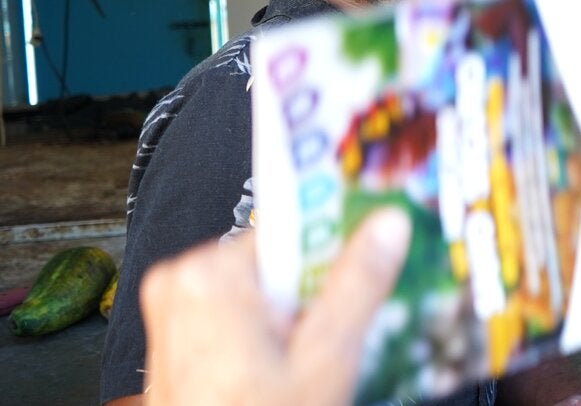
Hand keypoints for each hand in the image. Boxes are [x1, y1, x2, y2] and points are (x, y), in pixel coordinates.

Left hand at [140, 208, 410, 404]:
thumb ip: (358, 285)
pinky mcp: (177, 333)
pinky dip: (270, 335)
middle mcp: (182, 281)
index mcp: (210, 275)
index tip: (360, 280)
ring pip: (265, 289)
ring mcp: (175, 309)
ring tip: (301, 369)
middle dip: (314, 296)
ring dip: (296, 320)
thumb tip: (388, 224)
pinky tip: (281, 373)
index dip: (335, 260)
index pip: (296, 229)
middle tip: (325, 344)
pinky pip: (241, 312)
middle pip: (280, 261)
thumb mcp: (324, 360)